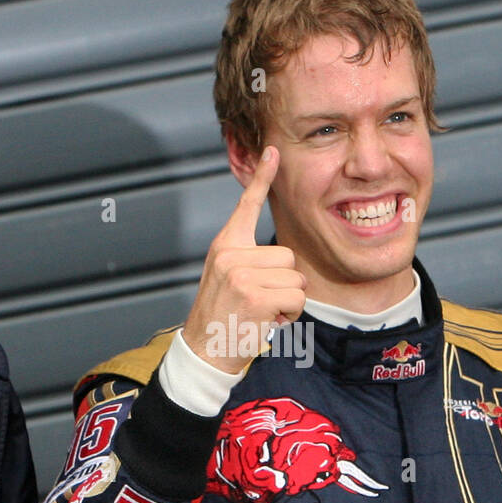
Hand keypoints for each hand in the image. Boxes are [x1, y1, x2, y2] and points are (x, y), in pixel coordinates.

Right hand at [182, 146, 305, 373]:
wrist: (204, 352)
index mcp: (225, 245)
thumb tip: (282, 260)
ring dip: (288, 301)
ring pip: (296, 279)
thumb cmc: (222, 318)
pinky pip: (296, 298)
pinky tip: (266, 321)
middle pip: (288, 256)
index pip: (247, 205)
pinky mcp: (256, 295)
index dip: (262, 177)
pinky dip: (289, 315)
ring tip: (261, 312)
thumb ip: (247, 260)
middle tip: (259, 302)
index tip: (274, 150)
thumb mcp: (227, 278)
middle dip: (283, 284)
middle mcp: (231, 254)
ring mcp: (242, 274)